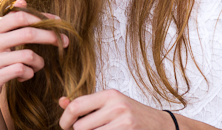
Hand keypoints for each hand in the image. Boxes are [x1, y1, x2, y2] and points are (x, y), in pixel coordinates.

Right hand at [0, 0, 69, 110]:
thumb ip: (11, 20)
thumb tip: (22, 0)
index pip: (21, 16)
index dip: (43, 18)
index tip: (59, 23)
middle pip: (28, 34)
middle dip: (50, 37)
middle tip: (65, 42)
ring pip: (28, 55)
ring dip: (39, 62)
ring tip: (36, 65)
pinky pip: (21, 71)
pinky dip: (29, 73)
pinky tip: (24, 75)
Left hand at [58, 89, 173, 129]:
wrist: (160, 124)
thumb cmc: (132, 114)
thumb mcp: (110, 104)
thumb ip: (86, 104)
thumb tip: (62, 101)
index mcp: (110, 94)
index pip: (76, 106)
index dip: (65, 119)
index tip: (65, 125)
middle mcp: (116, 106)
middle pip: (80, 127)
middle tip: (93, 129)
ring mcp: (123, 122)